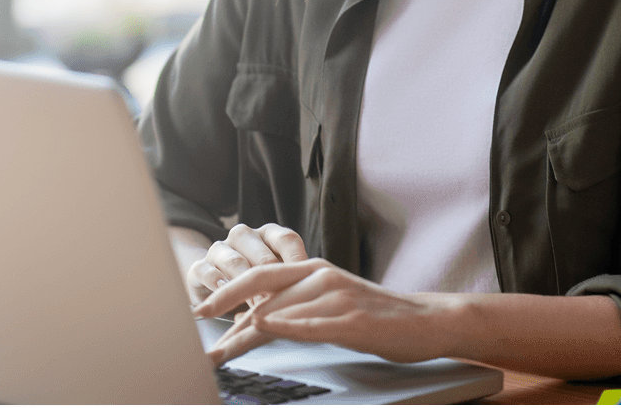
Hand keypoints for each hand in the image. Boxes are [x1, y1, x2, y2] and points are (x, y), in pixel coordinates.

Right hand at [184, 223, 308, 307]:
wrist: (216, 288)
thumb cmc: (258, 286)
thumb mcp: (279, 281)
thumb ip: (294, 282)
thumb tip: (317, 293)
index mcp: (268, 234)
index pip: (287, 240)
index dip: (297, 262)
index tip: (306, 284)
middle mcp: (244, 236)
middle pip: (261, 254)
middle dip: (272, 282)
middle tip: (281, 304)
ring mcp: (220, 249)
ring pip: (234, 262)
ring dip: (246, 287)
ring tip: (256, 307)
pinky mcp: (199, 267)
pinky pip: (207, 273)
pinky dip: (217, 286)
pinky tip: (226, 298)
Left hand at [192, 257, 454, 365]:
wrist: (426, 321)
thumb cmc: (376, 315)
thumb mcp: (331, 302)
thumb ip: (297, 305)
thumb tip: (256, 320)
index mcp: (313, 270)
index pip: (260, 276)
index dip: (227, 290)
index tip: (199, 308)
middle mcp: (321, 276)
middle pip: (261, 288)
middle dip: (223, 304)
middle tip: (194, 320)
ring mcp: (337, 296)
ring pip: (281, 310)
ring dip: (244, 332)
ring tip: (219, 351)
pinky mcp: (353, 320)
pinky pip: (312, 322)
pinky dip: (284, 325)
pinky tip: (262, 327)